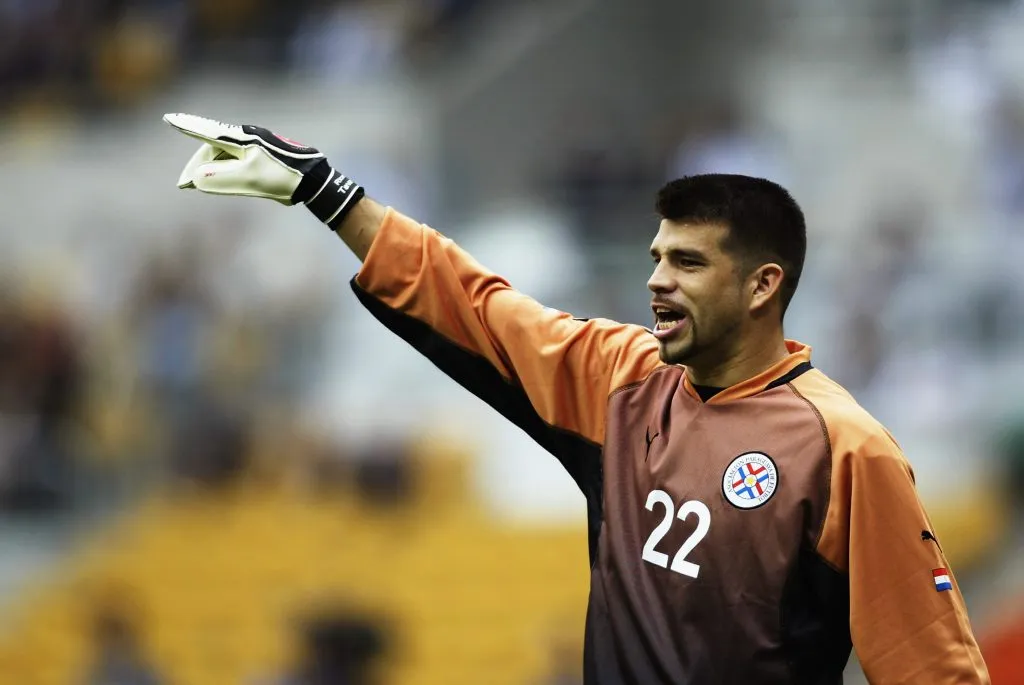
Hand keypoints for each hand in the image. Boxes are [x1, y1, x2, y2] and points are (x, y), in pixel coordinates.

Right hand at [164, 113, 363, 227]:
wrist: (313, 180)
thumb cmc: (281, 177)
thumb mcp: (249, 180)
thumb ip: (221, 179)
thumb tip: (196, 178)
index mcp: (242, 139)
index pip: (208, 131)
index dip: (187, 126)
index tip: (169, 118)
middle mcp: (247, 138)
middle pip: (213, 149)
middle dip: (198, 166)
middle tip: (185, 184)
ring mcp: (255, 147)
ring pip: (224, 157)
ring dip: (211, 170)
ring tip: (200, 185)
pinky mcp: (262, 157)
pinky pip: (235, 162)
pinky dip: (225, 171)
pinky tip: (224, 182)